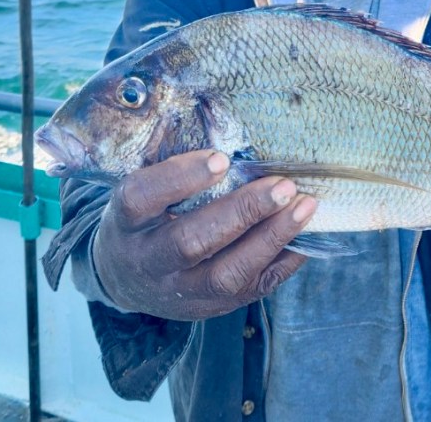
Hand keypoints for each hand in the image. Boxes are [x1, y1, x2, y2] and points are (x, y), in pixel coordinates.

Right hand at [92, 149, 316, 320]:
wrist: (126, 279)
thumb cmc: (144, 217)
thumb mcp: (140, 189)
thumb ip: (169, 162)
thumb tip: (224, 123)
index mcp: (125, 222)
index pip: (141, 199)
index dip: (179, 178)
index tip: (220, 158)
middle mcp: (148, 261)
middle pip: (190, 242)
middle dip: (242, 212)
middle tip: (282, 185)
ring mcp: (178, 292)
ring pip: (225, 275)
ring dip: (270, 237)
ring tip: (304, 206)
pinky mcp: (209, 308)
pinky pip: (250, 291)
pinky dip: (282, 261)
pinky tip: (303, 234)